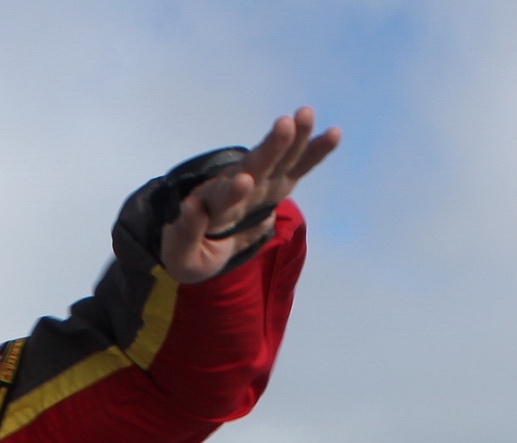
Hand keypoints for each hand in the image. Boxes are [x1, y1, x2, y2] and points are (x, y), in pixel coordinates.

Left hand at [161, 107, 340, 283]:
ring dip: (290, 140)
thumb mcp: (181, 253)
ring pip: (276, 161)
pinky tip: (334, 132)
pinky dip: (314, 152)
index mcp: (213, 206)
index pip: (222, 197)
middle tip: (285, 123)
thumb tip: (193, 206)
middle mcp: (238, 190)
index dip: (232, 192)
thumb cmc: (191, 249)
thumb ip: (184, 232)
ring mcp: (259, 185)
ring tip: (305, 115)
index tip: (243, 182)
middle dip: (270, 148)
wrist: (198, 243)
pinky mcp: (276, 187)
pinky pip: (298, 168)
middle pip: (255, 167)